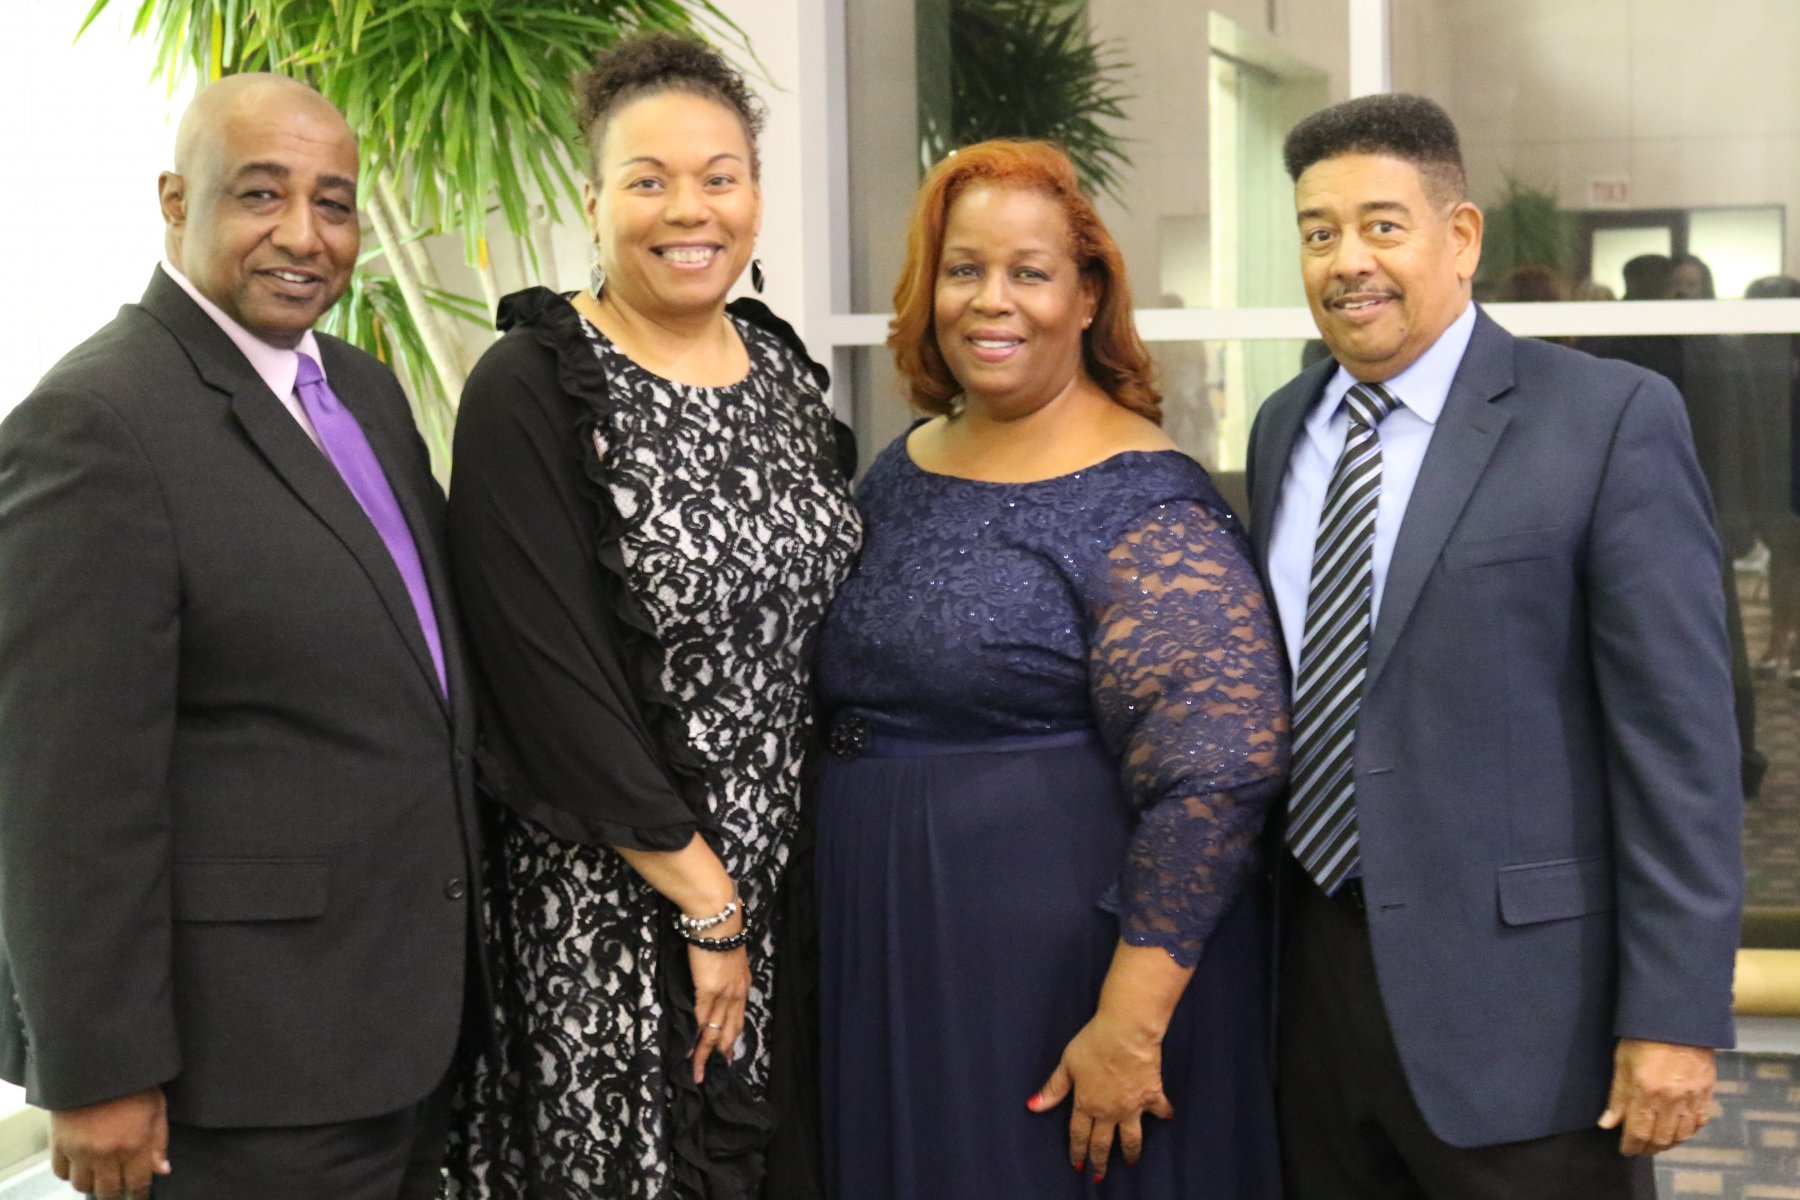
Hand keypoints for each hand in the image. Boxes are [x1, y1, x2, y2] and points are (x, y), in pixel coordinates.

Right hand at [50, 1085, 169, 1197]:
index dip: (140, 1194)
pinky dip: (69, 1174)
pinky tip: (80, 1166)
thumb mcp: (157, 1108)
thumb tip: (162, 1170)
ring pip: (82, 1186)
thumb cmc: (134, 1083)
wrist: (98, 1063)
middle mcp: (106, 1154)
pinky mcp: (58, 1143)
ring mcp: (80, 1151)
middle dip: (115, 1193)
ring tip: (99, 1176)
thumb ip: (159, 1142)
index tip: (140, 1195)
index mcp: (134, 1145)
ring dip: (92, 1184)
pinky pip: (60, 1173)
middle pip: (108, 1191)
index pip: (137, 1184)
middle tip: (118, 1188)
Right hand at [687, 928, 749, 1084]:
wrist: (716, 916)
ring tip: (698, 1073)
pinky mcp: (708, 991)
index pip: (738, 1018)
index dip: (731, 1037)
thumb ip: (722, 969)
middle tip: (717, 1073)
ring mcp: (723, 994)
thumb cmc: (719, 928)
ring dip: (706, 1055)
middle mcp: (737, 993)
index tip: (727, 1052)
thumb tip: (714, 975)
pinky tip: (691, 1053)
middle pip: (729, 1031)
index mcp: (742, 984)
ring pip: (715, 1032)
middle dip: (723, 1054)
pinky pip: (701, 1021)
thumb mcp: (726, 954)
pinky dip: (696, 1040)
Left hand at [1028, 1010, 1173, 1181]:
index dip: (1077, 1150)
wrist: (1126, 1033)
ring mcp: (1132, 1106)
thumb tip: (1032, 1106)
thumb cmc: (1093, 1044)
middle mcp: (1109, 1111)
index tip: (1077, 1164)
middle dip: (1100, 1161)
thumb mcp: (1067, 1064)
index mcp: (1086, 1104)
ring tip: (1131, 1162)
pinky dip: (1164, 1114)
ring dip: (1131, 1151)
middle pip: (1103, 1143)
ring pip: (1132, 1137)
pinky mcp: (1152, 1095)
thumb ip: (1053, 1089)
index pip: (1079, 1134)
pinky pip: (1159, 1109)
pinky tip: (1167, 1118)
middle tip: (1099, 1176)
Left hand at [1597, 1038, 1714, 1154]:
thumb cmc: (1643, 1037)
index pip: (1638, 1132)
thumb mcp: (1622, 1062)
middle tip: (1639, 1149)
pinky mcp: (1706, 1092)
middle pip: (1661, 1138)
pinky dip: (1688, 1132)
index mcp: (1646, 1092)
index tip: (1625, 1149)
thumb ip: (1617, 1097)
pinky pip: (1700, 1122)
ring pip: (1681, 1134)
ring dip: (1668, 1143)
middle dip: (1648, 1148)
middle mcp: (1671, 1100)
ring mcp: (1691, 1097)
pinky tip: (1679, 1132)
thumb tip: (1607, 1124)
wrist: (1678, 1019)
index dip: (1631, 1145)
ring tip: (1656, 1143)